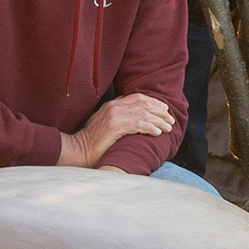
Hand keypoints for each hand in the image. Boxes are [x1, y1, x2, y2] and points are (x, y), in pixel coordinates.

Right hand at [61, 92, 177, 167]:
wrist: (79, 150)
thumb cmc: (93, 141)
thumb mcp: (105, 123)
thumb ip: (118, 116)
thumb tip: (135, 116)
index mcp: (112, 104)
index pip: (138, 97)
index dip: (154, 102)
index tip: (164, 109)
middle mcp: (114, 107)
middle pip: (143, 104)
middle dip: (160, 111)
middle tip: (170, 120)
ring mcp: (114, 116)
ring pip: (143, 114)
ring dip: (158, 121)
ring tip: (167, 128)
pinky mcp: (115, 127)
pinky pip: (138, 124)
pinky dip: (150, 127)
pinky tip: (157, 133)